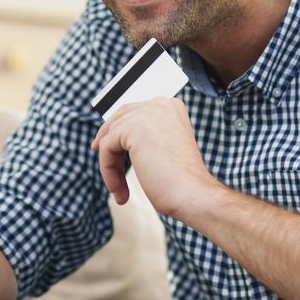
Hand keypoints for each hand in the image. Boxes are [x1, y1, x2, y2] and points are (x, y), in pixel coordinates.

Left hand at [90, 97, 218, 218]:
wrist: (193, 195)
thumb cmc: (181, 182)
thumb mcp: (160, 150)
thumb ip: (142, 138)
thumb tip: (108, 139)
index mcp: (170, 107)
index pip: (132, 114)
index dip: (118, 136)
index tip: (109, 156)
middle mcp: (160, 104)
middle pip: (118, 122)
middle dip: (109, 148)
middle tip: (111, 176)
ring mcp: (148, 112)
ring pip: (110, 137)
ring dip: (110, 166)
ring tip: (119, 190)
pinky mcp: (134, 127)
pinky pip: (106, 147)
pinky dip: (108, 170)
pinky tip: (118, 189)